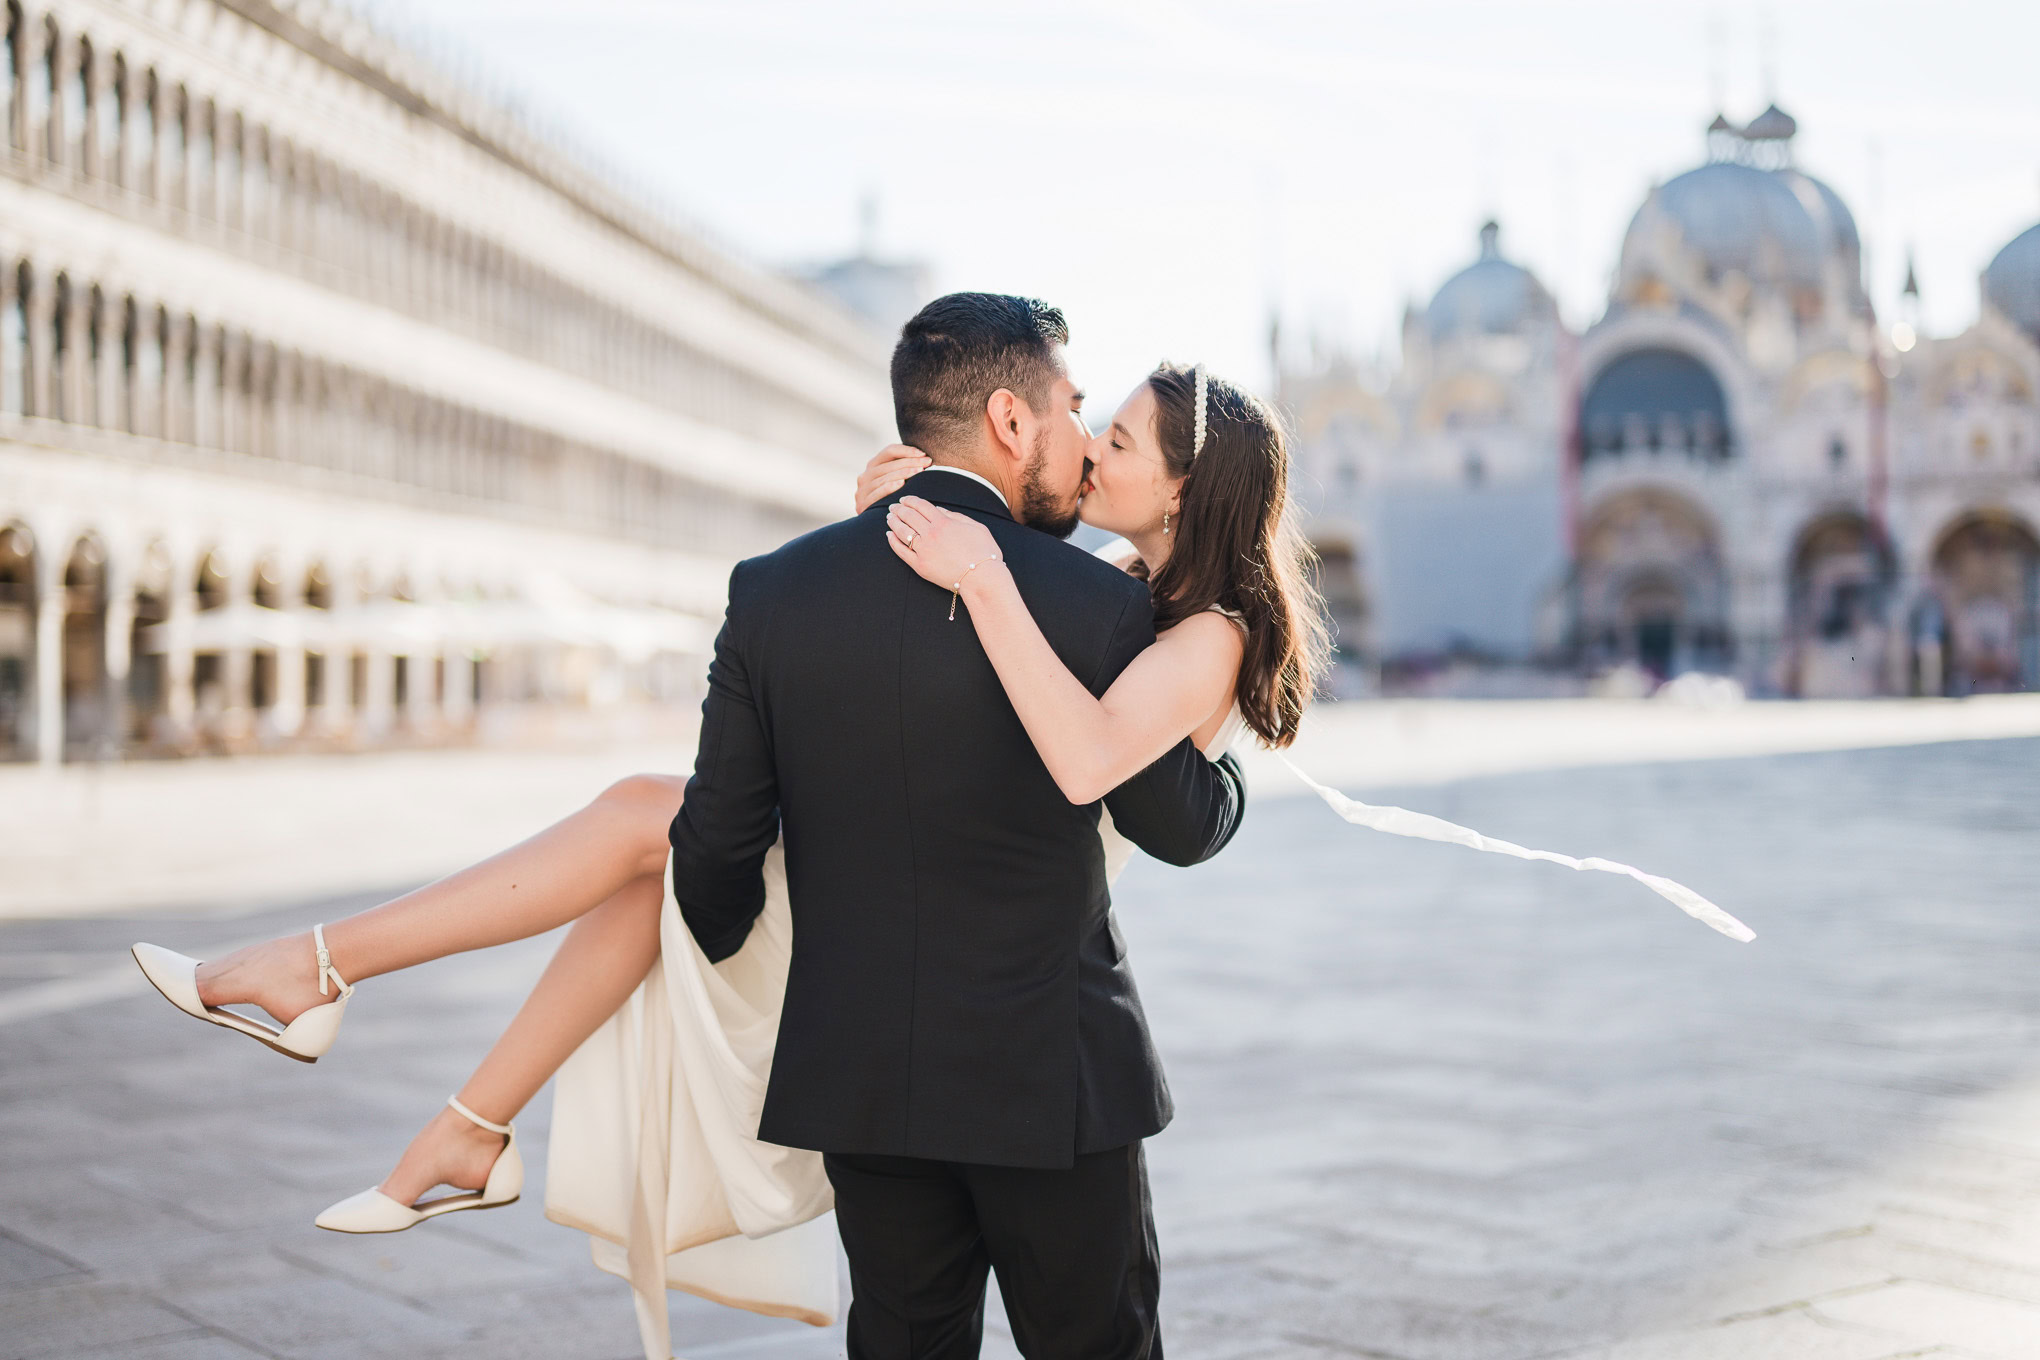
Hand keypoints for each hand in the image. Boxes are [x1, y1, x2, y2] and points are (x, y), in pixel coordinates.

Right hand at [855, 444, 931, 513]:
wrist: (874, 528)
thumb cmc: (893, 502)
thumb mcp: (896, 482)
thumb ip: (904, 469)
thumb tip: (926, 459)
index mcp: (873, 466)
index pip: (890, 451)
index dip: (907, 450)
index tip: (923, 454)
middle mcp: (865, 476)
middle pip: (889, 464)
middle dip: (910, 462)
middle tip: (927, 462)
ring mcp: (861, 490)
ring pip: (884, 477)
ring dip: (903, 473)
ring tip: (919, 471)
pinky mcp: (861, 504)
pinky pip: (876, 492)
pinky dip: (889, 487)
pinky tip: (901, 483)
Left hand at [885, 496, 1000, 588]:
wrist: (983, 579)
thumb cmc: (984, 553)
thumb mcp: (975, 526)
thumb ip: (955, 516)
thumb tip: (939, 510)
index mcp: (944, 522)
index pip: (921, 506)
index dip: (910, 500)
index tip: (904, 500)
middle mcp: (931, 534)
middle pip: (909, 516)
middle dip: (899, 509)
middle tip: (893, 507)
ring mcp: (924, 550)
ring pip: (902, 532)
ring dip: (894, 522)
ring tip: (889, 518)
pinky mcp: (920, 566)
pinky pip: (901, 551)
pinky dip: (893, 542)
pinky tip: (889, 535)